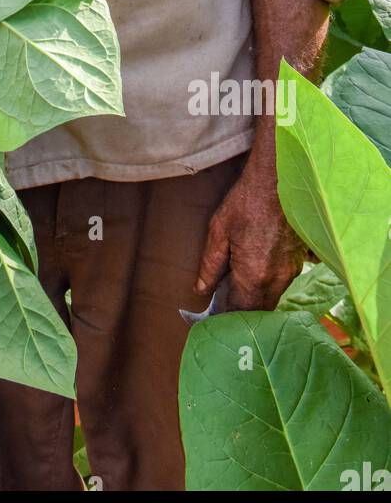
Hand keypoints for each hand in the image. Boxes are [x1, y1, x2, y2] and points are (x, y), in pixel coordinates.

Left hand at [194, 165, 305, 310]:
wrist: (279, 179)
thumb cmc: (246, 202)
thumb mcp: (219, 231)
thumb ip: (210, 265)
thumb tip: (202, 289)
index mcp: (254, 275)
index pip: (240, 312)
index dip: (226, 320)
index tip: (214, 322)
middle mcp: (276, 279)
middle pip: (259, 311)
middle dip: (242, 314)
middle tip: (223, 309)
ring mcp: (291, 271)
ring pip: (272, 298)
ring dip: (255, 300)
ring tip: (235, 292)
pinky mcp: (299, 261)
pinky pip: (282, 284)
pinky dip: (268, 286)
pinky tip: (255, 274)